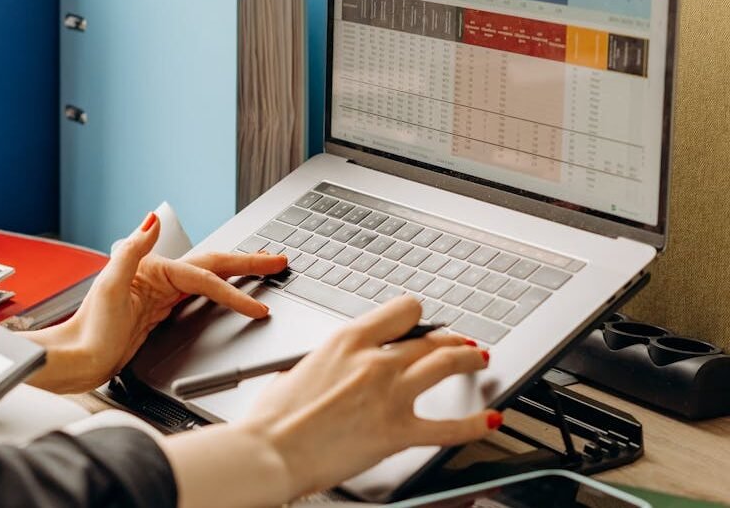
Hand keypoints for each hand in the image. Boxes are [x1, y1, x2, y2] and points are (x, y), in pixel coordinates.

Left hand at [25, 212, 286, 392]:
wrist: (77, 360)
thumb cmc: (88, 330)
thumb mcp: (108, 285)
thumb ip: (132, 249)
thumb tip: (151, 218)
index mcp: (153, 268)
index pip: (204, 278)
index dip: (234, 291)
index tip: (258, 306)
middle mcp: (160, 277)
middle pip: (214, 266)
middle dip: (249, 262)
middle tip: (280, 260)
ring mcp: (163, 294)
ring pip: (211, 278)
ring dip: (239, 271)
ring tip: (266, 266)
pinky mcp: (163, 311)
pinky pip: (202, 296)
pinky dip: (223, 290)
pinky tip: (232, 288)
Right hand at [162, 295, 499, 507]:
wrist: (271, 450)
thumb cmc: (277, 415)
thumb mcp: (301, 368)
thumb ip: (332, 361)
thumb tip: (339, 365)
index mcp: (349, 338)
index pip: (403, 310)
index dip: (418, 315)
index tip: (422, 323)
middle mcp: (376, 359)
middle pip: (429, 337)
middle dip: (450, 339)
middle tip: (460, 342)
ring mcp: (390, 394)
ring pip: (445, 364)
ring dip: (468, 359)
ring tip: (480, 359)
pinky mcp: (397, 431)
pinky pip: (448, 426)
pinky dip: (474, 424)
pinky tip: (488, 419)